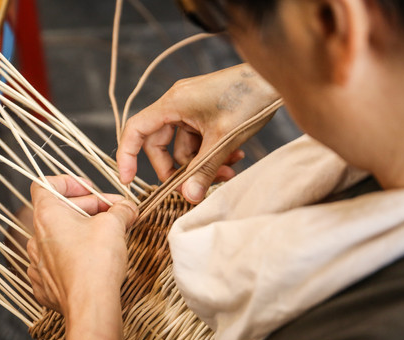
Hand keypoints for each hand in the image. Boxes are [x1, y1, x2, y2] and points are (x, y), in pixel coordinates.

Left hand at [27, 175, 137, 316]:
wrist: (90, 306)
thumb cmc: (97, 262)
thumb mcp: (114, 224)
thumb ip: (121, 210)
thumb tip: (127, 208)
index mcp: (47, 215)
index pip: (45, 184)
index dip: (69, 182)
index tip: (90, 189)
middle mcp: (36, 237)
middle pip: (60, 211)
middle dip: (90, 208)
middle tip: (116, 213)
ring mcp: (38, 263)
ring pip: (60, 238)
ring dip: (82, 233)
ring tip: (108, 238)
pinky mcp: (45, 284)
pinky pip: (58, 264)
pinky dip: (75, 258)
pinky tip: (94, 261)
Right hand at [117, 63, 278, 203]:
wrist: (276, 78)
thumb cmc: (251, 97)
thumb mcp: (225, 139)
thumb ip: (204, 170)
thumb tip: (189, 196)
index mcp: (173, 103)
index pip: (136, 129)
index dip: (127, 155)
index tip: (128, 179)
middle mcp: (178, 104)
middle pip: (161, 145)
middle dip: (178, 169)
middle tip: (194, 188)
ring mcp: (192, 108)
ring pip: (184, 146)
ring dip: (202, 163)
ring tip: (228, 171)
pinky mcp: (206, 113)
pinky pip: (199, 140)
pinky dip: (211, 152)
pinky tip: (234, 158)